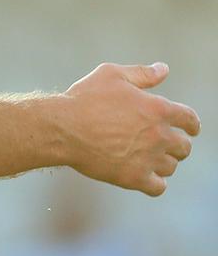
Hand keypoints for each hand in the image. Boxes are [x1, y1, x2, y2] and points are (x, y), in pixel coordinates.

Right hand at [61, 62, 198, 195]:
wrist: (63, 127)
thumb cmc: (85, 98)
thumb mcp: (111, 75)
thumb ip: (142, 73)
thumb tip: (164, 69)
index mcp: (158, 109)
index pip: (190, 120)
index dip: (192, 124)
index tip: (190, 129)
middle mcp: (159, 135)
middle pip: (184, 147)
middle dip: (176, 144)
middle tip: (160, 142)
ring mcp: (148, 158)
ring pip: (171, 166)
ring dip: (163, 161)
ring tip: (147, 156)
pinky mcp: (135, 178)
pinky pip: (159, 187)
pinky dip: (155, 182)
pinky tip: (143, 174)